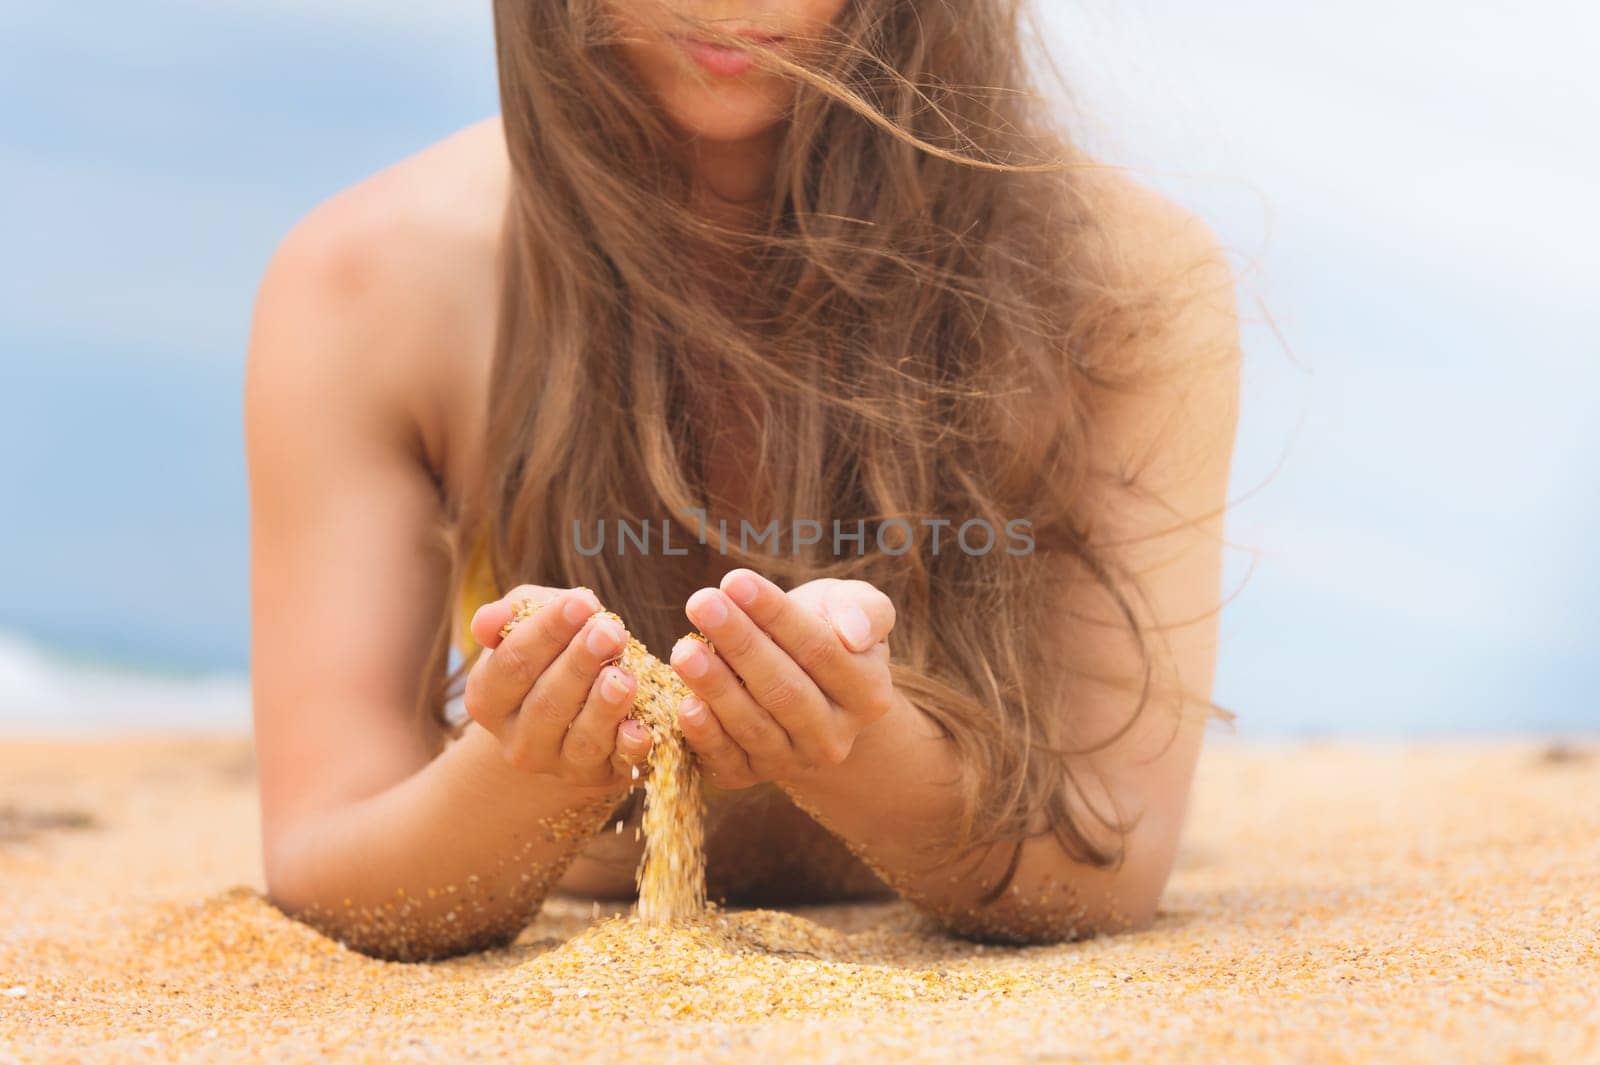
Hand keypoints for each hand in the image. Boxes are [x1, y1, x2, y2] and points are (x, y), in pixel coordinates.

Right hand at [465, 585, 652, 789]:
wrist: (576, 708)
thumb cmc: (550, 651)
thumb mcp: (528, 623)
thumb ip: (511, 614)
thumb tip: (486, 622)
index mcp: (488, 700)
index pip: (513, 664)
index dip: (547, 631)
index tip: (581, 601)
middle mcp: (518, 741)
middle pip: (548, 703)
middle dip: (580, 663)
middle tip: (609, 631)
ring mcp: (560, 765)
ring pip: (583, 739)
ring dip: (604, 706)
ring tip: (622, 676)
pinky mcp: (602, 777)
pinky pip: (619, 764)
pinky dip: (631, 747)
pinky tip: (642, 726)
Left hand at [668, 569, 898, 788]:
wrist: (805, 685)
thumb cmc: (828, 630)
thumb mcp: (856, 608)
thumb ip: (866, 611)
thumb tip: (853, 635)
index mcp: (868, 694)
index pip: (821, 651)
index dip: (777, 616)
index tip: (736, 580)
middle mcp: (834, 738)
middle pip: (785, 691)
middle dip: (740, 645)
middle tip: (702, 604)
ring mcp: (792, 762)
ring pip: (754, 726)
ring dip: (716, 686)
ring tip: (685, 649)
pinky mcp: (749, 775)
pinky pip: (726, 759)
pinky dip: (704, 734)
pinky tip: (684, 704)